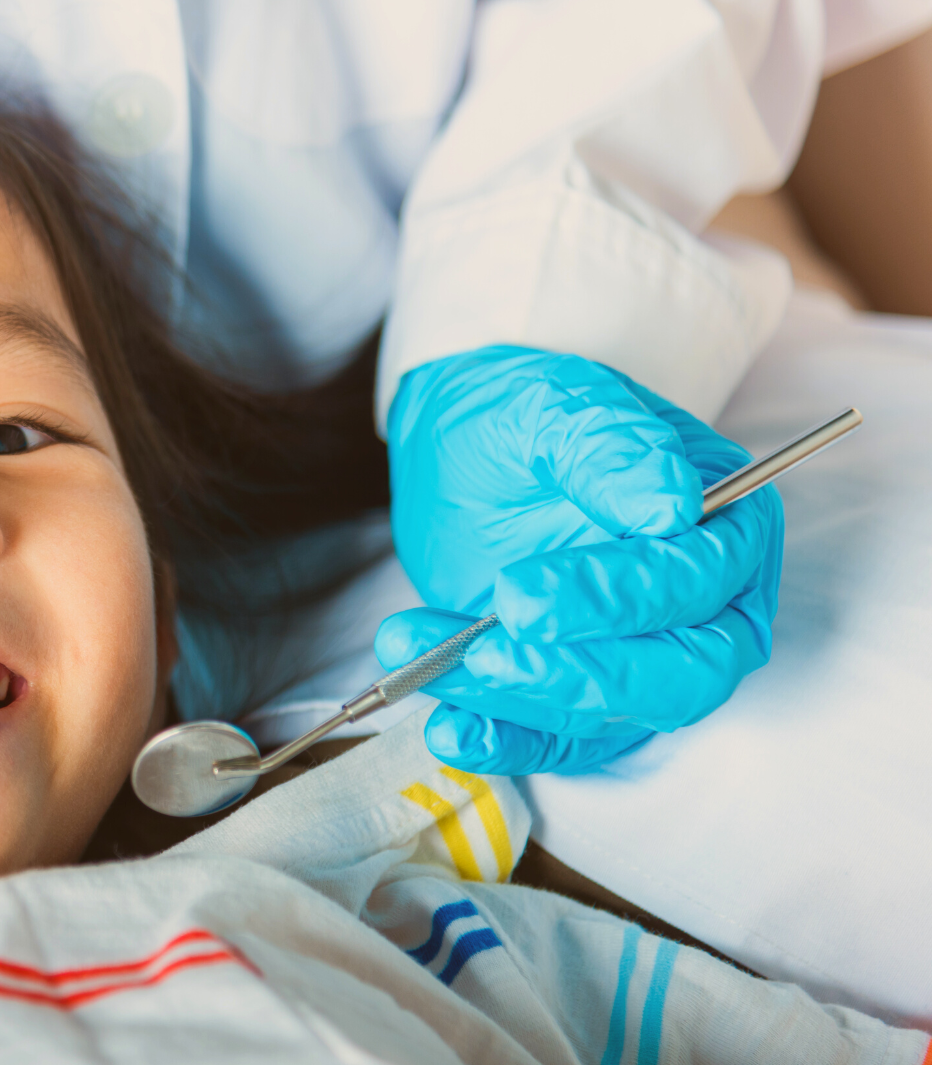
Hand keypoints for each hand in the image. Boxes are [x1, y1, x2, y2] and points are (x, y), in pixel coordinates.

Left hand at [379, 347, 783, 773]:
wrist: (469, 443)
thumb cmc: (528, 415)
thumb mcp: (556, 405)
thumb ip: (611, 447)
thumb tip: (672, 505)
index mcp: (727, 524)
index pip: (694, 582)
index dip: (615, 597)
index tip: (518, 592)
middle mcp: (708, 606)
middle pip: (680, 673)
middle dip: (579, 672)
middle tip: (484, 649)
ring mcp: (649, 658)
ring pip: (613, 713)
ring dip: (515, 700)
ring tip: (422, 661)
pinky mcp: (587, 694)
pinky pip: (561, 742)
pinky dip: (504, 743)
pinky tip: (447, 728)